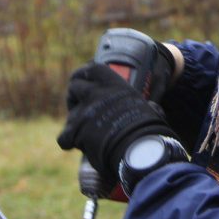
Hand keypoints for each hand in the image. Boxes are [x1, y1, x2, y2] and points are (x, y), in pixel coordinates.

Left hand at [57, 63, 175, 183]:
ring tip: (86, 134)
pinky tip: (78, 146)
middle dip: (74, 98)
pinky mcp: (77, 131)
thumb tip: (154, 108)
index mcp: (115, 84)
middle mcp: (97, 93)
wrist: (139, 149)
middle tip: (81, 109)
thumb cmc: (149, 132)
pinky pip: (64, 136)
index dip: (83, 75)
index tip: (82, 81)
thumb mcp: (150, 110)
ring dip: (74, 124)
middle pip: (74, 87)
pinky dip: (69, 142)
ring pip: (70, 115)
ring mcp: (86, 111)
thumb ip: (146, 106)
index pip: (91, 69)